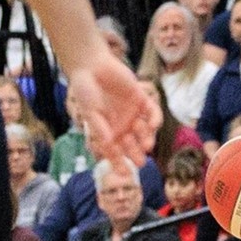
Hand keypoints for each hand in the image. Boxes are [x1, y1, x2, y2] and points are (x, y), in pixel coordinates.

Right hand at [66, 52, 159, 171]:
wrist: (92, 65)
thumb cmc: (86, 89)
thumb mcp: (90, 112)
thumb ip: (100, 128)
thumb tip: (108, 145)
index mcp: (107, 130)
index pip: (114, 151)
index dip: (119, 163)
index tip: (125, 174)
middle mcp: (121, 124)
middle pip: (132, 144)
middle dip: (136, 153)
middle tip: (140, 162)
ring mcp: (132, 112)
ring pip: (144, 131)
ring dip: (146, 138)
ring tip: (147, 145)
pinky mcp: (141, 99)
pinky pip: (152, 112)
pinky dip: (155, 119)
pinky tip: (153, 125)